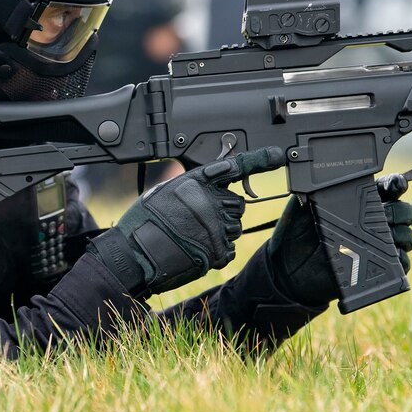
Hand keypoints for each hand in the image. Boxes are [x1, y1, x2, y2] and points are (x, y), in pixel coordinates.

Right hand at [90, 147, 284, 296]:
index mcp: (197, 183)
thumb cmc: (145, 221)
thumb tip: (218, 174)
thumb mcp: (166, 190)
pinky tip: (196, 248)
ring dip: (221, 231)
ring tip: (193, 235)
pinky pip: (229, 248)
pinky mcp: (216, 251)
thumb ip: (194, 184)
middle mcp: (210, 202)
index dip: (257, 161)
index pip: (233, 168)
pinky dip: (217, 250)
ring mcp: (215, 228)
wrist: (134, 254)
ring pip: (235, 227)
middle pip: (237, 204)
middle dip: (225, 211)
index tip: (277, 156)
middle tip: (199, 219)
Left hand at [267, 179, 411, 306]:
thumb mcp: (302, 204)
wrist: (289, 269)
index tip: (396, 186)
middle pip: (401, 211)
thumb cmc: (295, 232)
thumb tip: (323, 174)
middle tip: (389, 215)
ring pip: (405, 235)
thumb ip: (315, 187)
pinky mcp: (377, 267)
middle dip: (401, 211)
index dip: (395, 184)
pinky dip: (401, 260)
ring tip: (390, 237)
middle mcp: (371, 221)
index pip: (386, 188)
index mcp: (358, 201)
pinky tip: (392, 256)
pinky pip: (401, 263)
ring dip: (403, 234)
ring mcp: (377, 244)